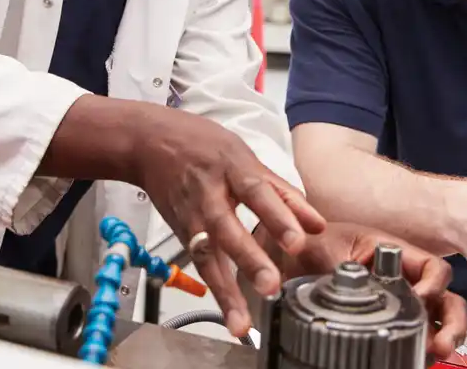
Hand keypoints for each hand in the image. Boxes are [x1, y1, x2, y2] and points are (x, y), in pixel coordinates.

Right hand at [135, 110, 326, 337]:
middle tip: (270, 286)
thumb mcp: (244, 156)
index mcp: (231, 169)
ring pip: (207, 257)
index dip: (277, 217)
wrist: (149, 144)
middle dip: (249, 260)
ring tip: (242, 323)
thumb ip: (282, 192)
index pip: (257, 193)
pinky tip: (231, 317)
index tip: (297, 242)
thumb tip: (317, 224)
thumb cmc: (202, 146)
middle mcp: (208, 195)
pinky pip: (200, 265)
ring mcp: (191, 217)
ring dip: (226, 291)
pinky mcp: (181, 235)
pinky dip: (216, 292)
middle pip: (228, 229)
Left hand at [255, 222, 466, 359]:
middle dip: (451, 321)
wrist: (281, 256)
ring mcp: (396, 303)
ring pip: (434, 321)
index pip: (432, 268)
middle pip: (445, 299)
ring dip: (442, 338)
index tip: (420, 300)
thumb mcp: (325, 249)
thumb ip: (343, 267)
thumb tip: (354, 287)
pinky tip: (416, 359)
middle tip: (441, 342)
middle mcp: (402, 279)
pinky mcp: (383, 323)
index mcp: (393, 253)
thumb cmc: (306, 244)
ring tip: (435, 353)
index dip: (433, 284)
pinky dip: (418, 349)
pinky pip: (409, 337)